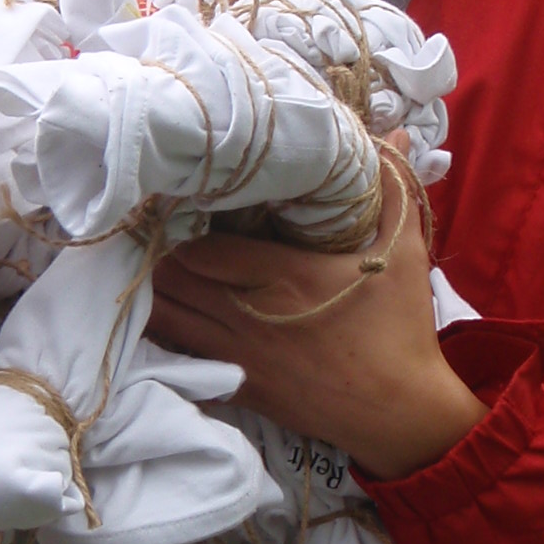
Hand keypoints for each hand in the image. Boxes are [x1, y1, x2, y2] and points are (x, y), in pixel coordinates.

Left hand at [145, 165, 485, 481]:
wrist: (401, 412)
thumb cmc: (401, 328)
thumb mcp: (404, 254)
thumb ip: (390, 190)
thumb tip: (394, 132)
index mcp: (284, 274)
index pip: (201, 248)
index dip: (179, 226)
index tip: (173, 205)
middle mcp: (250, 313)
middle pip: (172, 280)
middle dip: (154, 255)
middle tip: (143, 232)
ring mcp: (240, 355)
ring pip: (167, 320)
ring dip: (152, 294)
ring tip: (138, 271)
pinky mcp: (240, 388)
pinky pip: (181, 362)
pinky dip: (162, 340)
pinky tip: (152, 324)